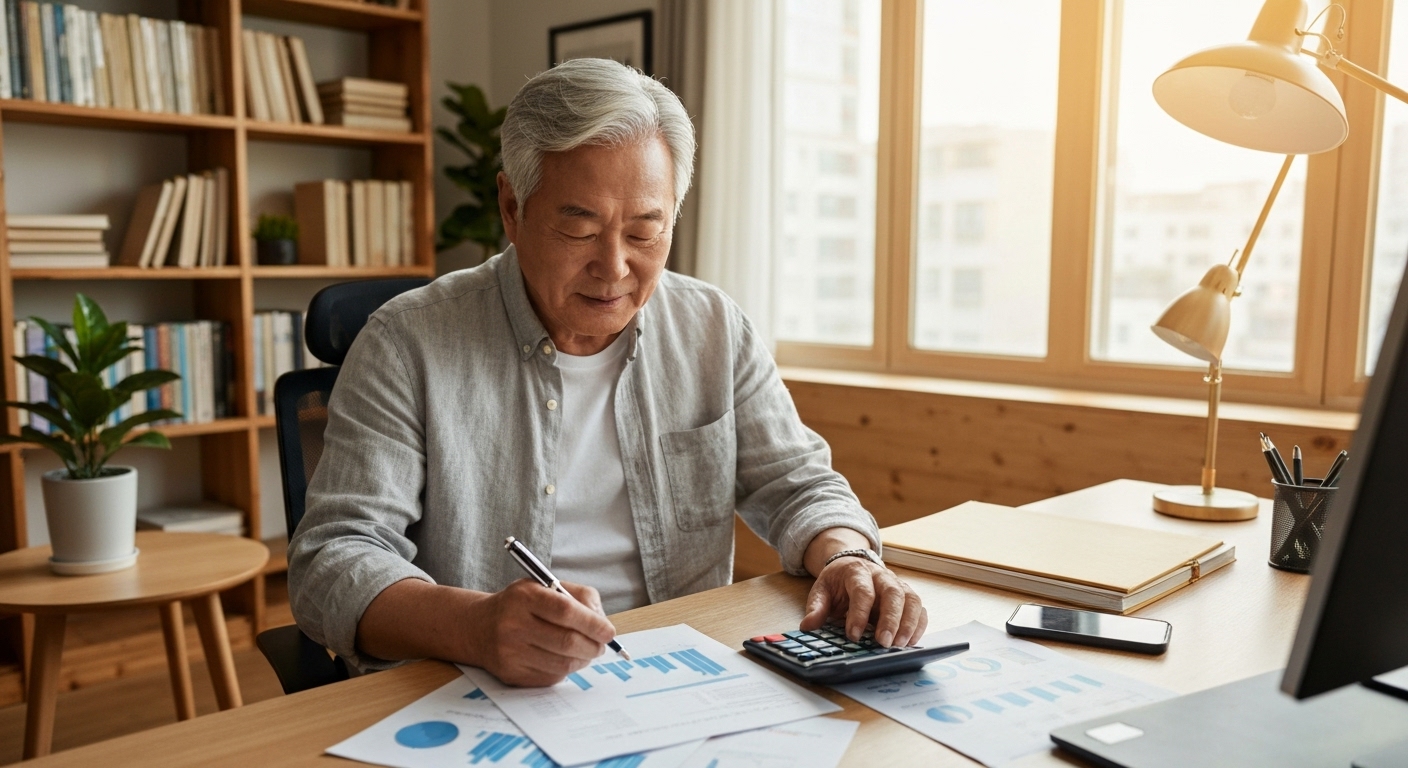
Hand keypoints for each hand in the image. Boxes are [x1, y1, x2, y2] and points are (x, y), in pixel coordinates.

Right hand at [468, 579, 616, 686]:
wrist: (479, 627)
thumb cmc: (522, 605)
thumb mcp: (546, 586)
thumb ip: (579, 597)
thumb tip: (602, 623)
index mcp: (524, 596)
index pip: (566, 611)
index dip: (593, 623)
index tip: (609, 632)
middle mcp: (512, 624)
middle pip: (567, 642)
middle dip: (593, 646)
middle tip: (602, 645)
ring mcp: (510, 652)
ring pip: (562, 664)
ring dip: (582, 659)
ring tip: (584, 651)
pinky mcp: (511, 674)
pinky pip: (551, 677)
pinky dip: (565, 669)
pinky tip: (562, 658)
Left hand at [800, 557, 926, 646]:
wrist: (851, 565)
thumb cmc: (838, 582)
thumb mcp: (821, 591)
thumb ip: (816, 608)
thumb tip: (808, 626)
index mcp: (857, 572)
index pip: (862, 591)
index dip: (859, 614)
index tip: (854, 636)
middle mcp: (881, 576)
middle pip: (892, 593)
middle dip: (890, 619)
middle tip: (884, 643)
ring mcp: (897, 585)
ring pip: (911, 599)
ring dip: (908, 623)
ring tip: (900, 646)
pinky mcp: (907, 596)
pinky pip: (919, 608)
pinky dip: (919, 625)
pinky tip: (911, 641)